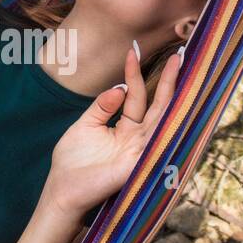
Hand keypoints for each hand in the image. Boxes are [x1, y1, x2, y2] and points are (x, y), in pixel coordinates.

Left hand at [43, 44, 182, 220]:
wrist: (63, 191)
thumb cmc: (71, 162)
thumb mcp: (85, 125)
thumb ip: (102, 106)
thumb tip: (120, 87)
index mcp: (125, 129)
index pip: (136, 96)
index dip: (134, 74)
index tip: (133, 51)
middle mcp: (138, 138)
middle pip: (159, 104)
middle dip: (168, 79)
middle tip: (178, 54)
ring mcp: (142, 150)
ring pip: (164, 117)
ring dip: (172, 92)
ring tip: (179, 66)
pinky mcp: (140, 163)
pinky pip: (159, 139)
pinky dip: (169, 121)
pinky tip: (178, 101)